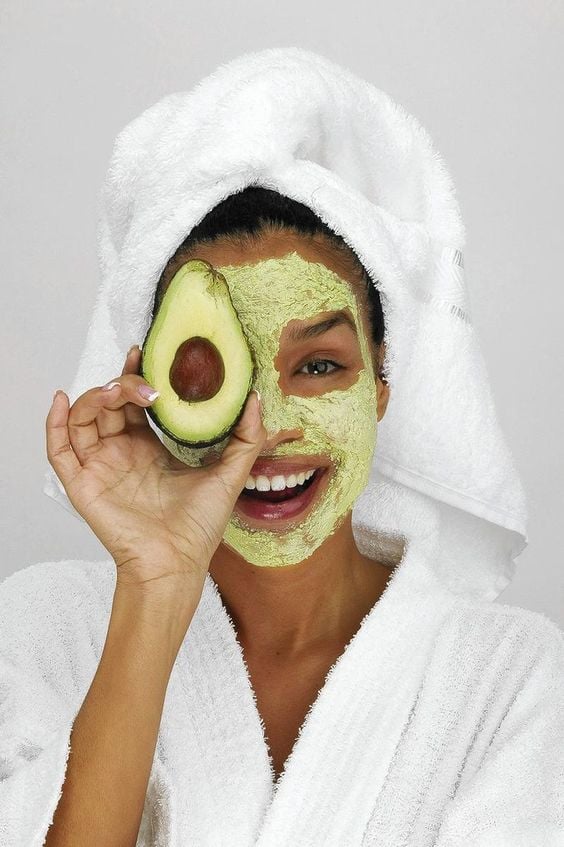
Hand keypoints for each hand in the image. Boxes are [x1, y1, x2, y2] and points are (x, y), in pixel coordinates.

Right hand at [46, 346, 266, 591]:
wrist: (177, 563)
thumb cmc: (199, 525)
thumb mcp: (230, 473)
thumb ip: (247, 436)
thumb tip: (255, 398)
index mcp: (149, 446)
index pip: (135, 401)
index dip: (137, 376)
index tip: (145, 354)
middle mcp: (121, 452)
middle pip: (109, 404)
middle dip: (121, 383)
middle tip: (142, 377)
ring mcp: (100, 466)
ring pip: (83, 418)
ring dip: (94, 397)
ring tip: (115, 391)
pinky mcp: (82, 483)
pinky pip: (59, 449)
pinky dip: (54, 423)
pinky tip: (62, 400)